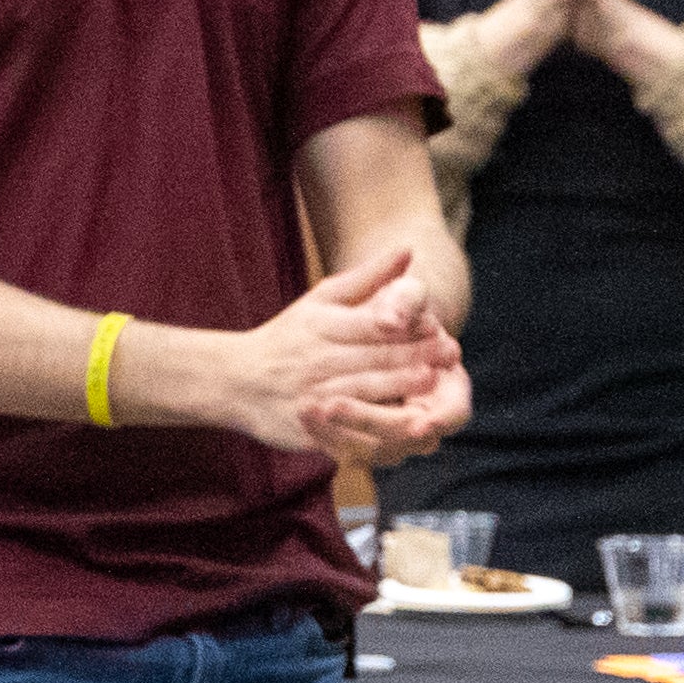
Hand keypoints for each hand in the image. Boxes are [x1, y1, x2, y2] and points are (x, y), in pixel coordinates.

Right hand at [186, 242, 469, 463]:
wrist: (233, 380)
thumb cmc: (287, 337)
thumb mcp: (320, 300)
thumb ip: (366, 278)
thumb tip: (408, 250)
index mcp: (320, 327)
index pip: (368, 325)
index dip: (405, 326)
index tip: (438, 324)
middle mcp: (316, 361)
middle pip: (370, 359)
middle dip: (413, 356)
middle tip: (449, 353)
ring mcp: (311, 396)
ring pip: (361, 394)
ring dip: (398, 390)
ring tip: (432, 384)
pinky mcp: (309, 430)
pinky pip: (347, 433)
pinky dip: (376, 433)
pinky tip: (403, 431)